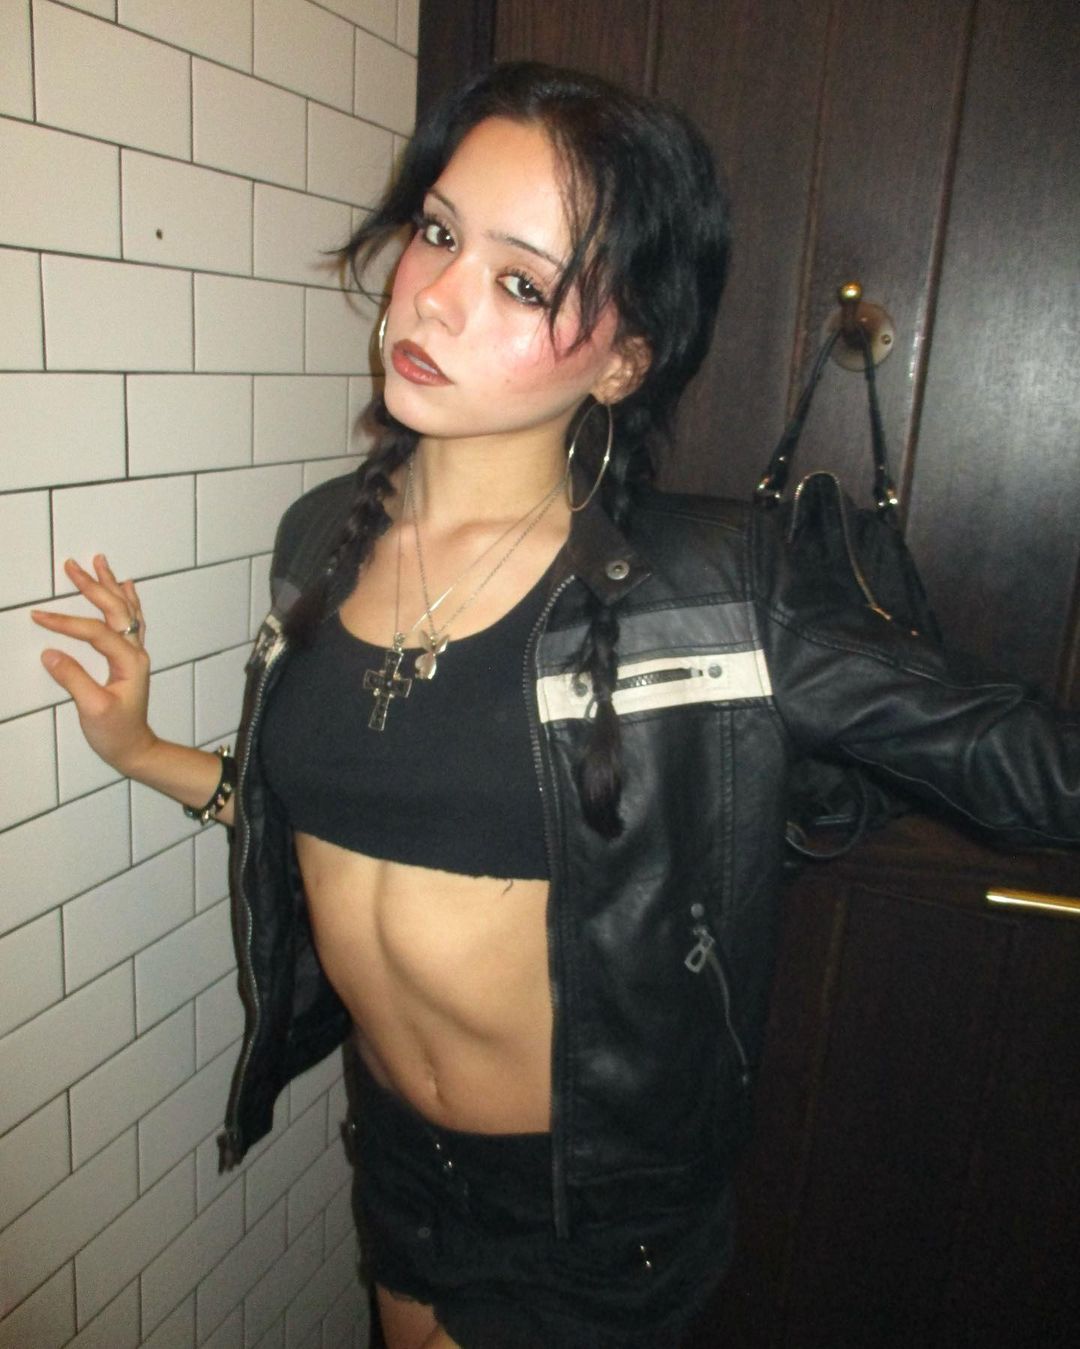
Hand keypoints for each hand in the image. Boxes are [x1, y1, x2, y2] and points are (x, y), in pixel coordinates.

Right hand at [32, 555, 156, 776]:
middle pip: (116, 610)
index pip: (96, 632)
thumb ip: (73, 679)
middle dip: (93, 586)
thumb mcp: (92, 709)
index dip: (67, 623)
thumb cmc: (116, 733)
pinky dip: (127, 600)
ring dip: (111, 585)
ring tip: (99, 562)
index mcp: (129, 662)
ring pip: (126, 610)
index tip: (39, 617)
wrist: (134, 748)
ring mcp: (135, 653)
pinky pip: (132, 620)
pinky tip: (126, 586)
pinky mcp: (130, 658)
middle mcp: (136, 652)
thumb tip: (50, 653)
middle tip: (72, 566)